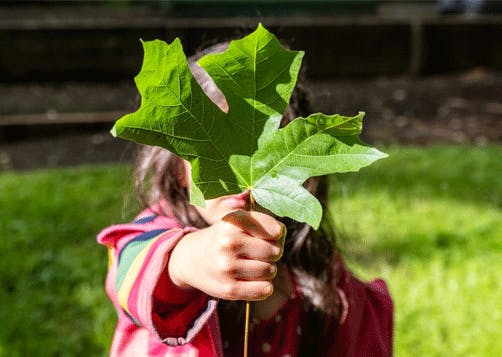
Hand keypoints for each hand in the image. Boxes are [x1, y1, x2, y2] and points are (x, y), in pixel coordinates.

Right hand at [168, 210, 285, 300]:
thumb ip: (263, 223)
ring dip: (266, 269)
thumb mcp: (237, 221)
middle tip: (258, 252)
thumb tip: (280, 234)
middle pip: (275, 251)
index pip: (275, 230)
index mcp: (233, 222)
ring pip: (270, 270)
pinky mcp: (229, 289)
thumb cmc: (223, 238)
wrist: (190, 258)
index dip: (276, 234)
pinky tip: (252, 280)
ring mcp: (228, 266)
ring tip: (251, 265)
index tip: (268, 236)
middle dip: (272, 253)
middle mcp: (229, 242)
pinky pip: (264, 289)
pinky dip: (264, 286)